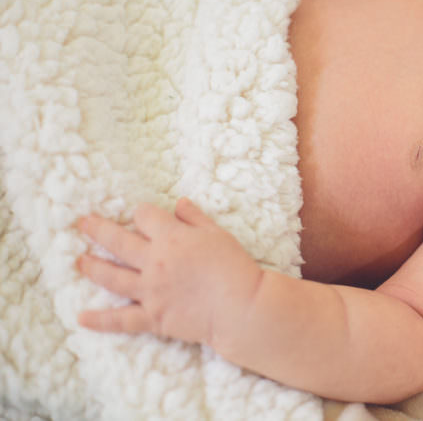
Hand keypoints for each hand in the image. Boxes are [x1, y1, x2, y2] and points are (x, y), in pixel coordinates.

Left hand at [75, 197, 262, 346]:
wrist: (241, 306)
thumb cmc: (235, 267)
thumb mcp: (219, 234)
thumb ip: (195, 218)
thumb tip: (178, 203)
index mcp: (172, 238)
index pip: (145, 216)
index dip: (143, 213)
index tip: (142, 215)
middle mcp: (155, 261)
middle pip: (118, 241)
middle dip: (98, 230)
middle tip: (83, 223)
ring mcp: (150, 290)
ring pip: (112, 277)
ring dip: (92, 267)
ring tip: (80, 261)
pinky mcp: (152, 317)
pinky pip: (121, 319)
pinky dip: (100, 320)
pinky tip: (81, 318)